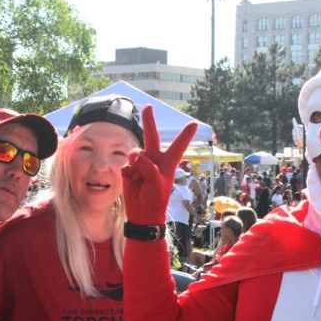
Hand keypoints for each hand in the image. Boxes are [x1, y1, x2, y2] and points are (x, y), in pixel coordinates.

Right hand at [121, 106, 197, 225]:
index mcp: (168, 163)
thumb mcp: (158, 185)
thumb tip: (139, 156)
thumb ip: (150, 169)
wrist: (142, 214)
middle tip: (147, 106)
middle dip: (149, 121)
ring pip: (136, 152)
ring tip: (137, 174)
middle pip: (152, 137)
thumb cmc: (156, 201)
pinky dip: (128, 172)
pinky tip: (132, 180)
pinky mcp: (130, 170)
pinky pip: (127, 164)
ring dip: (135, 160)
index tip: (194, 124)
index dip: (185, 135)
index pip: (177, 146)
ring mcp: (141, 165)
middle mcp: (155, 160)